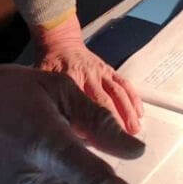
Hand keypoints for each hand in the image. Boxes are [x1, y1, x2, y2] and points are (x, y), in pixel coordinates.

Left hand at [34, 15, 144, 134]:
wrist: (61, 43)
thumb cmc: (50, 65)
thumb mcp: (43, 80)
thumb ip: (50, 99)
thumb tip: (57, 127)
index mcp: (70, 78)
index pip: (81, 103)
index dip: (89, 122)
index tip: (96, 140)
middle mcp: (88, 75)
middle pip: (103, 100)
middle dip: (114, 120)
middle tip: (122, 140)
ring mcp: (101, 72)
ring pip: (117, 92)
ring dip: (127, 111)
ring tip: (134, 130)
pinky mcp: (109, 70)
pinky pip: (124, 83)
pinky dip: (133, 97)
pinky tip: (139, 112)